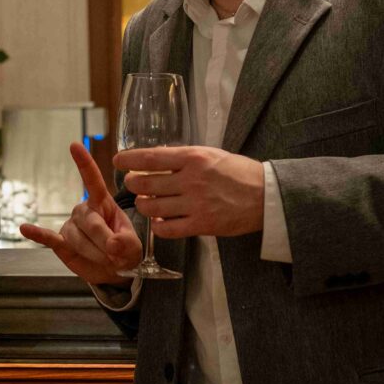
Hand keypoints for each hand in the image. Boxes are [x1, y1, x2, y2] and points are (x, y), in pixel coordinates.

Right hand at [19, 142, 141, 285]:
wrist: (112, 272)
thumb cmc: (124, 251)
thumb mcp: (133, 245)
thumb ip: (126, 243)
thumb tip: (113, 245)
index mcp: (102, 203)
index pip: (92, 180)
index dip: (84, 163)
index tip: (75, 145)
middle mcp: (83, 210)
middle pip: (91, 223)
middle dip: (105, 241)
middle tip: (117, 256)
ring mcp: (70, 226)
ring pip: (78, 239)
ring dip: (94, 253)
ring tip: (106, 260)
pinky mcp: (61, 243)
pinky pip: (48, 238)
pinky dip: (38, 235)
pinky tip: (25, 228)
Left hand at [112, 146, 264, 238]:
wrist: (265, 195)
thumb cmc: (238, 172)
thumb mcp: (210, 154)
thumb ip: (183, 157)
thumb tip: (155, 157)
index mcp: (193, 158)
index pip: (150, 157)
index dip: (128, 160)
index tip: (118, 161)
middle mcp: (191, 180)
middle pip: (145, 183)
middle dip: (132, 184)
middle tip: (131, 184)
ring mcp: (196, 204)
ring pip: (152, 207)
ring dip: (143, 205)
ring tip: (146, 202)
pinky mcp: (202, 225)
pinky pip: (167, 229)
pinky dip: (158, 226)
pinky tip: (159, 221)